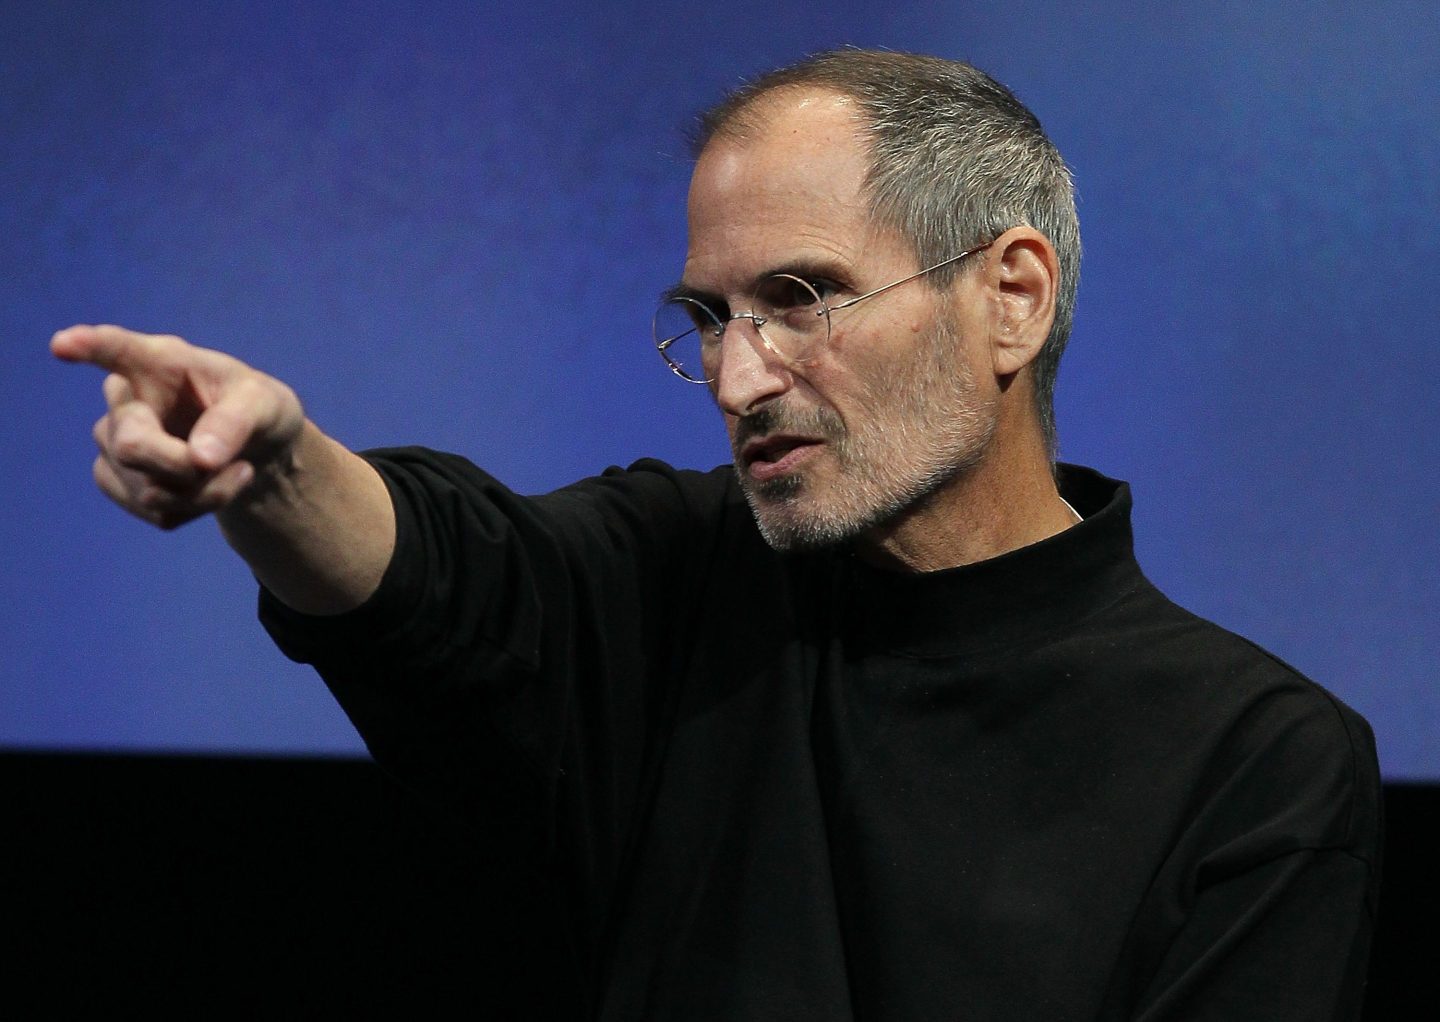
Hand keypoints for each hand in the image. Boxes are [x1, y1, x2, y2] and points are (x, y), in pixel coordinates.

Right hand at [52, 324, 305, 528]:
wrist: (256, 447)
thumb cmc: (255, 409)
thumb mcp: (266, 404)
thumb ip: (235, 422)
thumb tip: (200, 460)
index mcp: (160, 362)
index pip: (117, 349)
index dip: (89, 346)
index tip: (63, 344)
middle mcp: (126, 399)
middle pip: (131, 446)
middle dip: (184, 467)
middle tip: (234, 465)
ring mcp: (114, 442)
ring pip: (148, 490)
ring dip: (203, 494)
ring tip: (238, 472)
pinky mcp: (118, 480)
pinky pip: (156, 513)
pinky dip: (196, 510)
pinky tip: (212, 488)